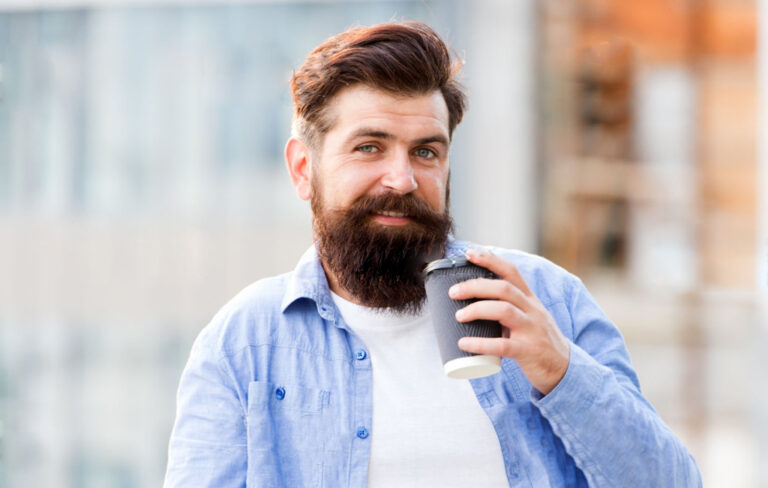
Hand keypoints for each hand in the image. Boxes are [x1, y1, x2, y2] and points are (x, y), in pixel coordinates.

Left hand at [450, 248, 569, 394]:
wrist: (564, 368)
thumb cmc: (538, 340)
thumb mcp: (529, 317)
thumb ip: (508, 306)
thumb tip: (472, 301)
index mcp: (530, 299)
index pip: (511, 271)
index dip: (490, 259)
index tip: (469, 254)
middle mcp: (532, 310)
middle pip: (504, 289)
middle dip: (476, 286)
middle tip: (453, 292)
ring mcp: (532, 330)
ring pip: (504, 311)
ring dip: (477, 310)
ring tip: (458, 316)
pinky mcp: (529, 351)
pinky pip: (503, 345)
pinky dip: (481, 343)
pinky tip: (464, 344)